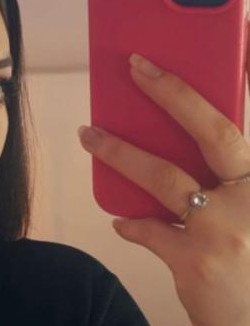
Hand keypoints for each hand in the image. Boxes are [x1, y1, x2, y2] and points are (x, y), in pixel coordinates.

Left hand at [77, 48, 249, 325]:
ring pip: (164, 177)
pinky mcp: (198, 261)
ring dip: (121, 152)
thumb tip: (171, 151)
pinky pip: (149, 229)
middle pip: (207, 133)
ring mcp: (225, 228)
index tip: (158, 65)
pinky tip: (124, 222)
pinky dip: (133, 224)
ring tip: (90, 135)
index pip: (227, 126)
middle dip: (168, 93)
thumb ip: (224, 180)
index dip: (191, 91)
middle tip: (133, 67)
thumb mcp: (249, 212)